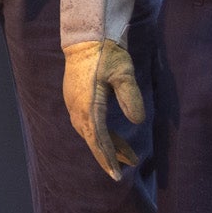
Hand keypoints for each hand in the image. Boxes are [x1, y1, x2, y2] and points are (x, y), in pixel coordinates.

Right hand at [63, 38, 146, 179]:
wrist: (85, 38)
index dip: (108, 157)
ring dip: (107, 144)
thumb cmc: (106, 53)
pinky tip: (112, 137)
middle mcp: (77, 108)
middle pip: (92, 139)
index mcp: (87, 105)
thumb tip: (137, 121)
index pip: (98, 138)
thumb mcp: (123, 72)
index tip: (117, 174)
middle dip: (109, 155)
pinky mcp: (75, 99)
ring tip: (128, 155)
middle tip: (128, 166)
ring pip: (90, 132)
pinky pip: (88, 123)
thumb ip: (130, 96)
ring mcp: (74, 104)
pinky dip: (100, 134)